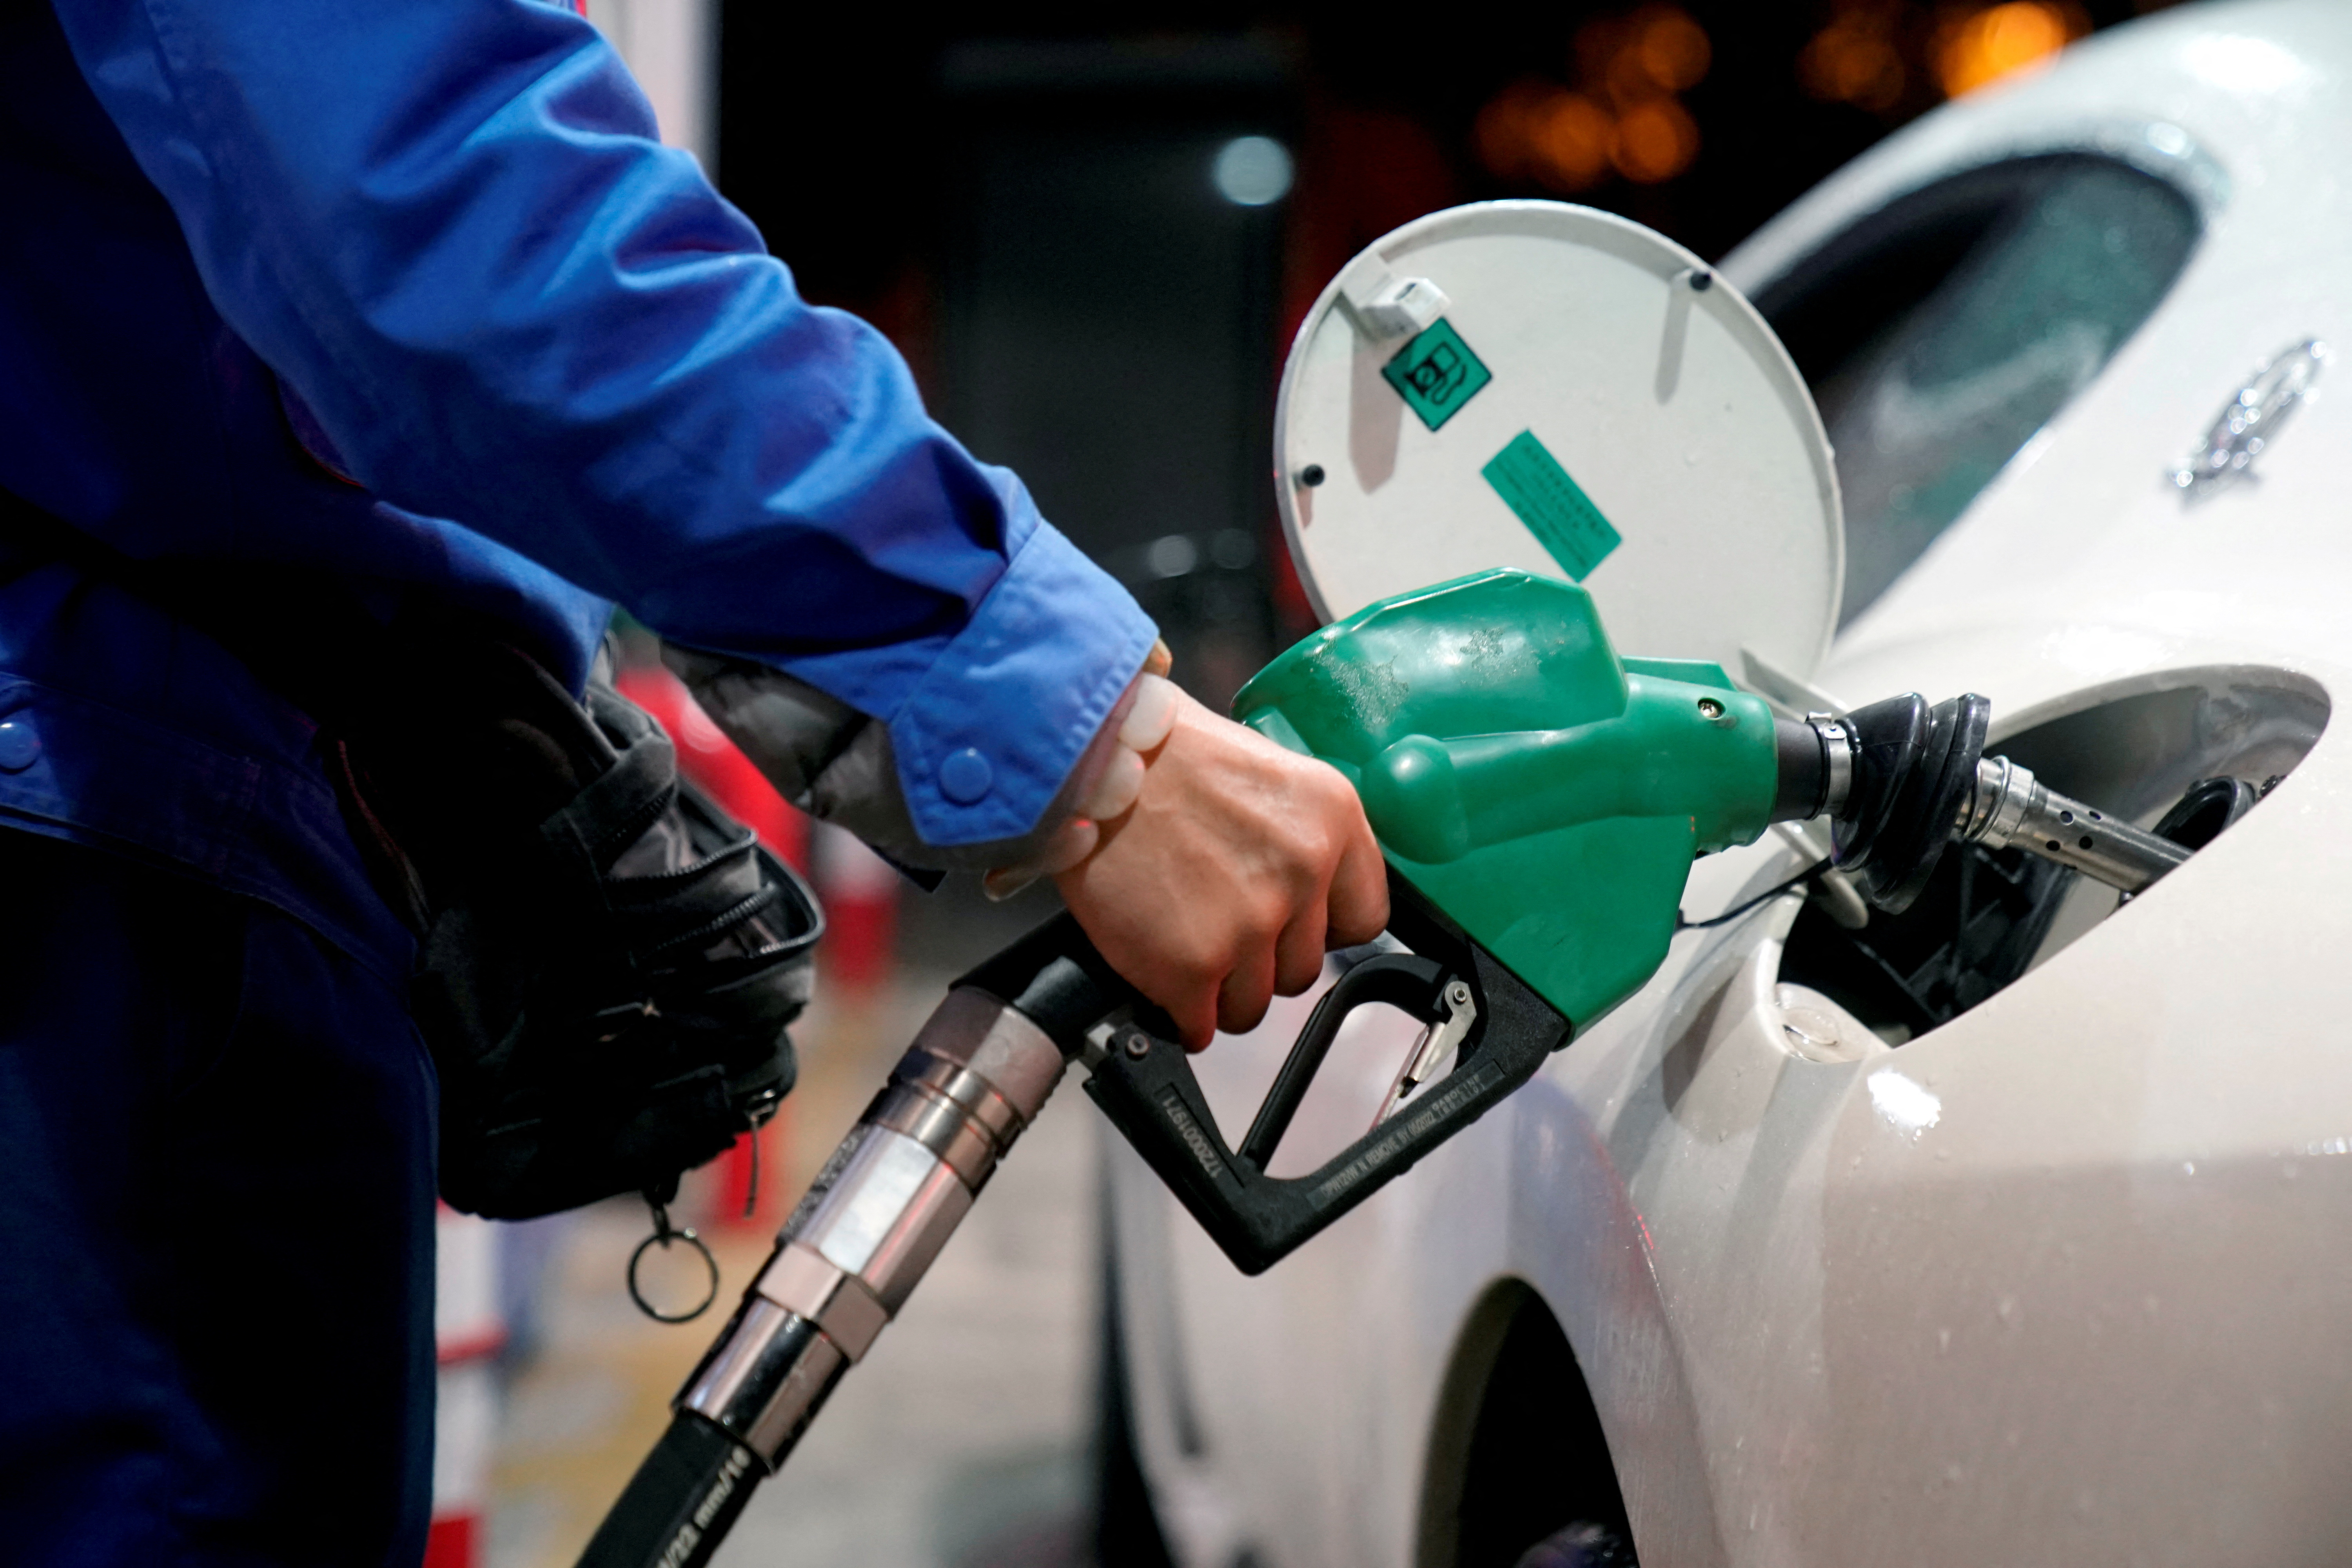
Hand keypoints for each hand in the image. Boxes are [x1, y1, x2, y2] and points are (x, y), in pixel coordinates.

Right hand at [1054, 688, 1388, 1048]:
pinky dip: (1180, 1013)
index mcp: (1331, 819)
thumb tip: (1311, 900)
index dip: (1321, 929)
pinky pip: (1201, 1026)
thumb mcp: (1268, 774)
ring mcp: (1249, 925)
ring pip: (1254, 1004)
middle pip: (1303, 969)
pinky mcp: (1191, 966)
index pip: (1364, 919)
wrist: (1088, 759)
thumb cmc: (1164, 758)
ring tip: (1183, 943)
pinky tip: (1162, 978)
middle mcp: (1301, 873)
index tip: (1293, 928)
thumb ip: (1302, 839)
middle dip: (1261, 959)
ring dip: (1219, 989)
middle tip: (1217, 926)